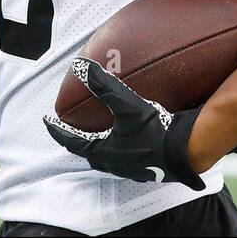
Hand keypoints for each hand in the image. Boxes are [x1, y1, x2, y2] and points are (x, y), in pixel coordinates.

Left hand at [43, 58, 204, 189]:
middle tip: (74, 130)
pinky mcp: (149, 168)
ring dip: (101, 147)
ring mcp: (134, 169)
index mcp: (106, 152)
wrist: (187, 151)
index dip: (59, 131)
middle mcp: (117, 164)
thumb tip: (83, 68)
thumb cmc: (156, 131)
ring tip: (102, 133)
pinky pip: (128, 159)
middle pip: (90, 154)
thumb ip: (105, 86)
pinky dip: (121, 149)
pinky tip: (131, 139)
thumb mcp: (128, 105)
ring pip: (109, 159)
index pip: (73, 142)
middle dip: (80, 142)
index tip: (49, 121)